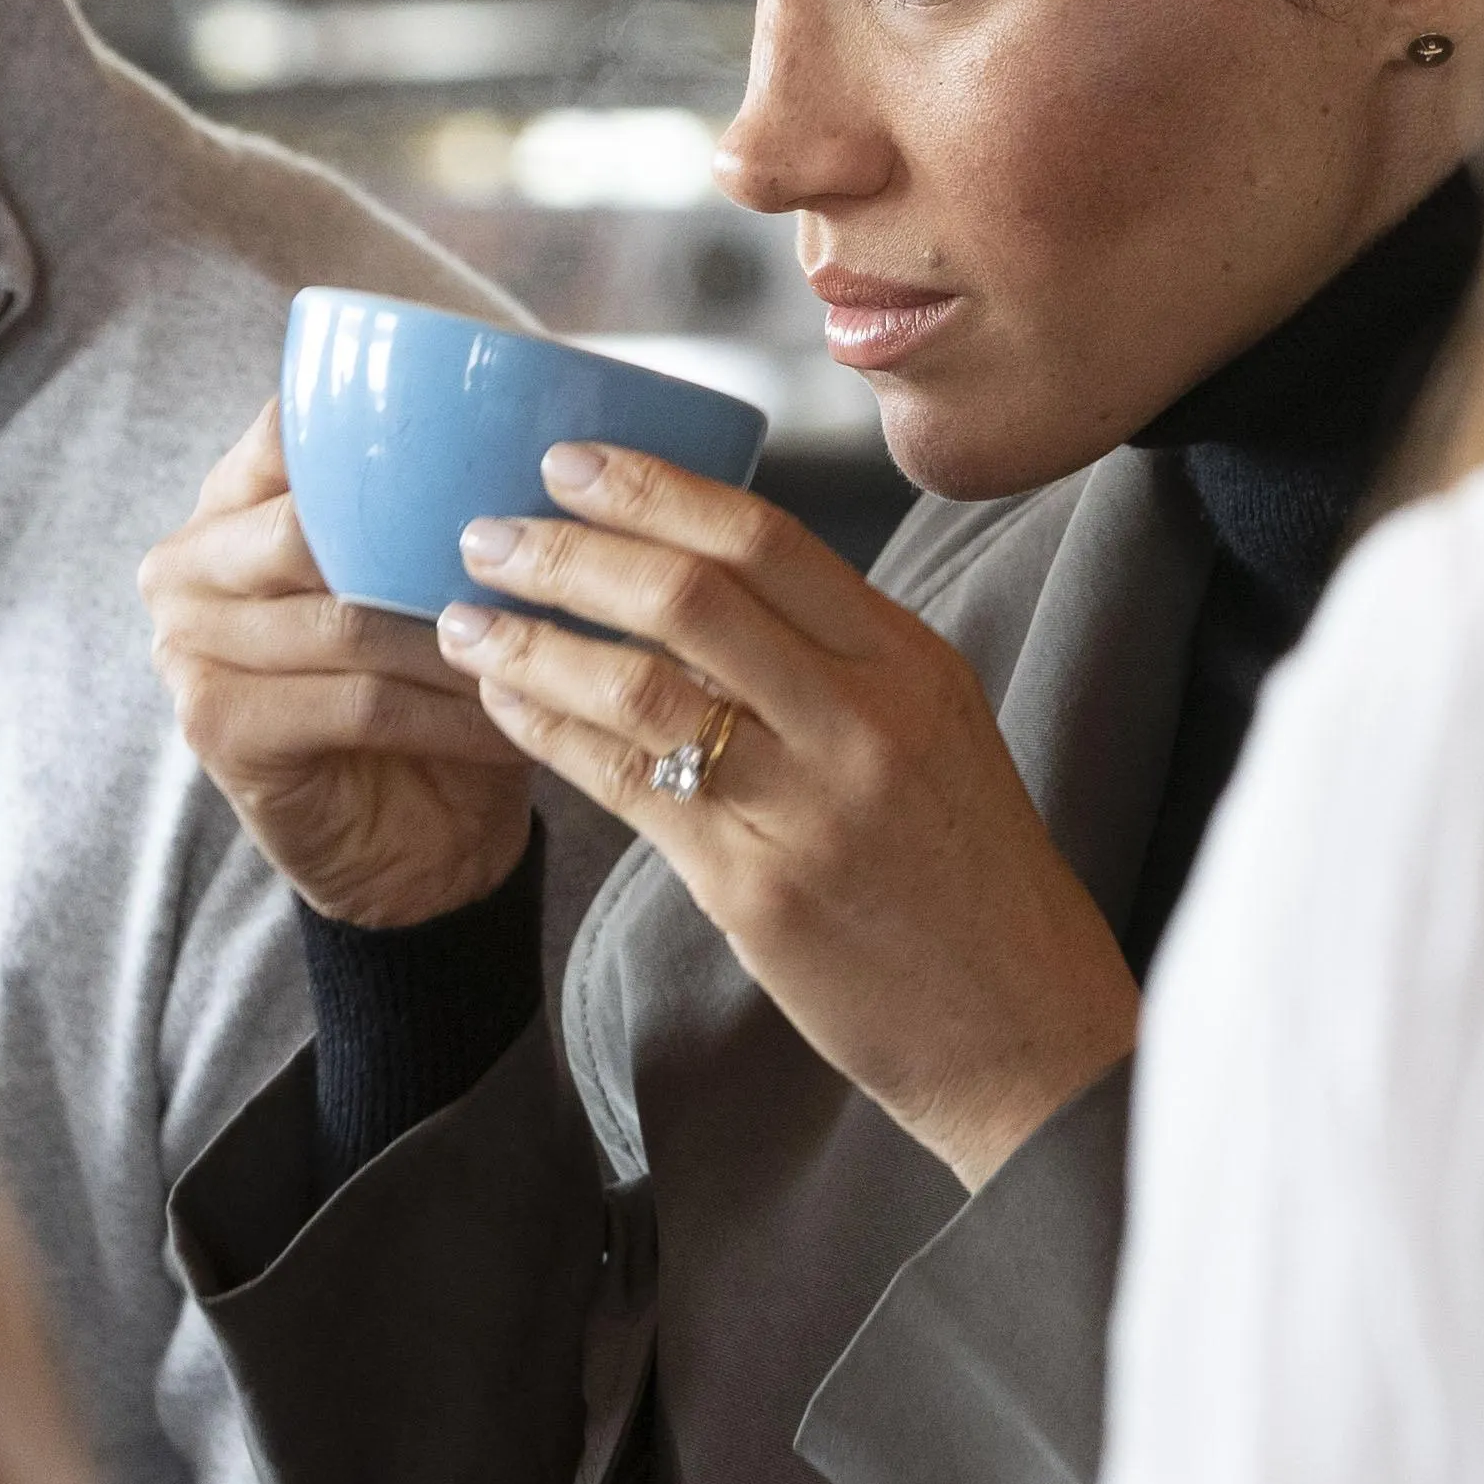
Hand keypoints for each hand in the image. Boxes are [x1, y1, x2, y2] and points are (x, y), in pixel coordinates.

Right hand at [140, 404, 536, 929]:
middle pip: (309, 526)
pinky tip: (505, 717)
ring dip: (455, 641)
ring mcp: (187, 646)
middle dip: (431, 553)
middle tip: (529, 572)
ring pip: (345, 619)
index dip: (389, 441)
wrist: (415, 842)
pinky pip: (356, 700)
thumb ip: (439, 504)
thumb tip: (542, 418)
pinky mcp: (217, 725)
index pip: (291, 430)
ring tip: (539, 649)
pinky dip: (445, 711)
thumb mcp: (433, 578)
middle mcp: (187, 563)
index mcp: (230, 500)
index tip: (495, 458)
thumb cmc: (430, 683)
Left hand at [439, 443, 1137, 1189]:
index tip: (567, 461)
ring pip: (643, 691)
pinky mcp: (758, 891)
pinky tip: (505, 707)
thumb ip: (831, 654)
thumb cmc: (963, 868)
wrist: (1019, 1022)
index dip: (652, 489)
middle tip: (486, 535)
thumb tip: (698, 576)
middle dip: (570, 553)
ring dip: (535, 645)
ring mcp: (811, 807)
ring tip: (464, 622)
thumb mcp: (929, 727)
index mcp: (907, 661)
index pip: (765, 538)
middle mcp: (863, 721)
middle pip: (693, 596)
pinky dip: (552, 735)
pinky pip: (630, 789)